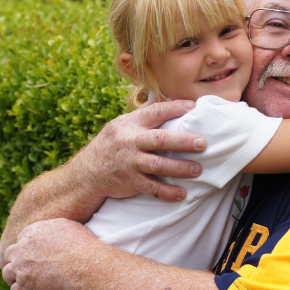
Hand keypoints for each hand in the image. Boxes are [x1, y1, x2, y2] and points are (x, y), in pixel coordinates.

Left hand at [3, 219, 96, 289]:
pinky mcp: (25, 286)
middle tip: (26, 268)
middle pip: (10, 255)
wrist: (84, 266)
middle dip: (16, 262)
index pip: (21, 240)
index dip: (27, 249)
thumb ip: (53, 228)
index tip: (34, 255)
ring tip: (24, 282)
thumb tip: (53, 231)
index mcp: (32, 232)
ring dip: (15, 278)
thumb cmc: (82, 246)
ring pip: (7, 273)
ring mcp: (21, 268)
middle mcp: (22, 249)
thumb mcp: (68, 226)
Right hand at [75, 99, 206, 201]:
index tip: (194, 107)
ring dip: (180, 168)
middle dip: (183, 141)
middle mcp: (130, 141)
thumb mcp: (121, 124)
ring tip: (198, 170)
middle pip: (160, 139)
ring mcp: (129, 162)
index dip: (175, 108)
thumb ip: (143, 113)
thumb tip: (162, 96)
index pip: (155, 112)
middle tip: (202, 143)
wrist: (87, 173)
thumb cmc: (112, 144)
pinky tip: (181, 194)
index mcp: (130, 124)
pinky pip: (152, 188)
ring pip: (158, 165)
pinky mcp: (130, 181)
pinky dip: (167, 192)